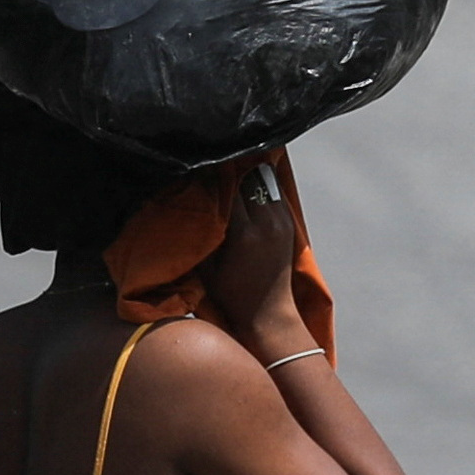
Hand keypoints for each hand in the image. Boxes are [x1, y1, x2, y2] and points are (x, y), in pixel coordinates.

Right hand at [200, 155, 313, 347]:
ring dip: (243, 169)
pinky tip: (241, 177)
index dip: (209, 170)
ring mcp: (281, 220)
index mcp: (245, 235)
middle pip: (246, 174)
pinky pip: (271, 188)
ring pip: (262, 176)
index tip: (194, 161)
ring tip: (225, 164)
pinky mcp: (288, 221)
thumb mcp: (205, 265)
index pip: (226, 185)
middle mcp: (267, 223)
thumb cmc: (229, 295)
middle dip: (227, 165)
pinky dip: (255, 180)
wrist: (267, 316)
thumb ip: (199, 231)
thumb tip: (186, 197)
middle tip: (208, 158)